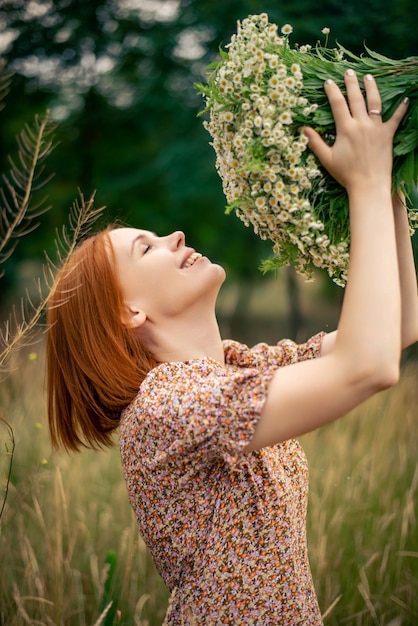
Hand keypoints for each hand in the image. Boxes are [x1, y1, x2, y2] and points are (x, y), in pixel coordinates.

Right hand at [303, 71, 407, 194]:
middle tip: (348, 72)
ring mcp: (376, 128)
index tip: (328, 82)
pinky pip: (396, 119)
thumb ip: (314, 142)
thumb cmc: (346, 174)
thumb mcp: (326, 159)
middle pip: (356, 98)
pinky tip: (405, 99)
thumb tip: (302, 129)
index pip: (337, 104)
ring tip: (368, 77)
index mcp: (345, 129)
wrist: (368, 185)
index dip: (332, 91)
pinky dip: (401, 108)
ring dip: (371, 87)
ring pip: (375, 102)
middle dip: (351, 83)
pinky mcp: (388, 135)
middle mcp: (361, 124)